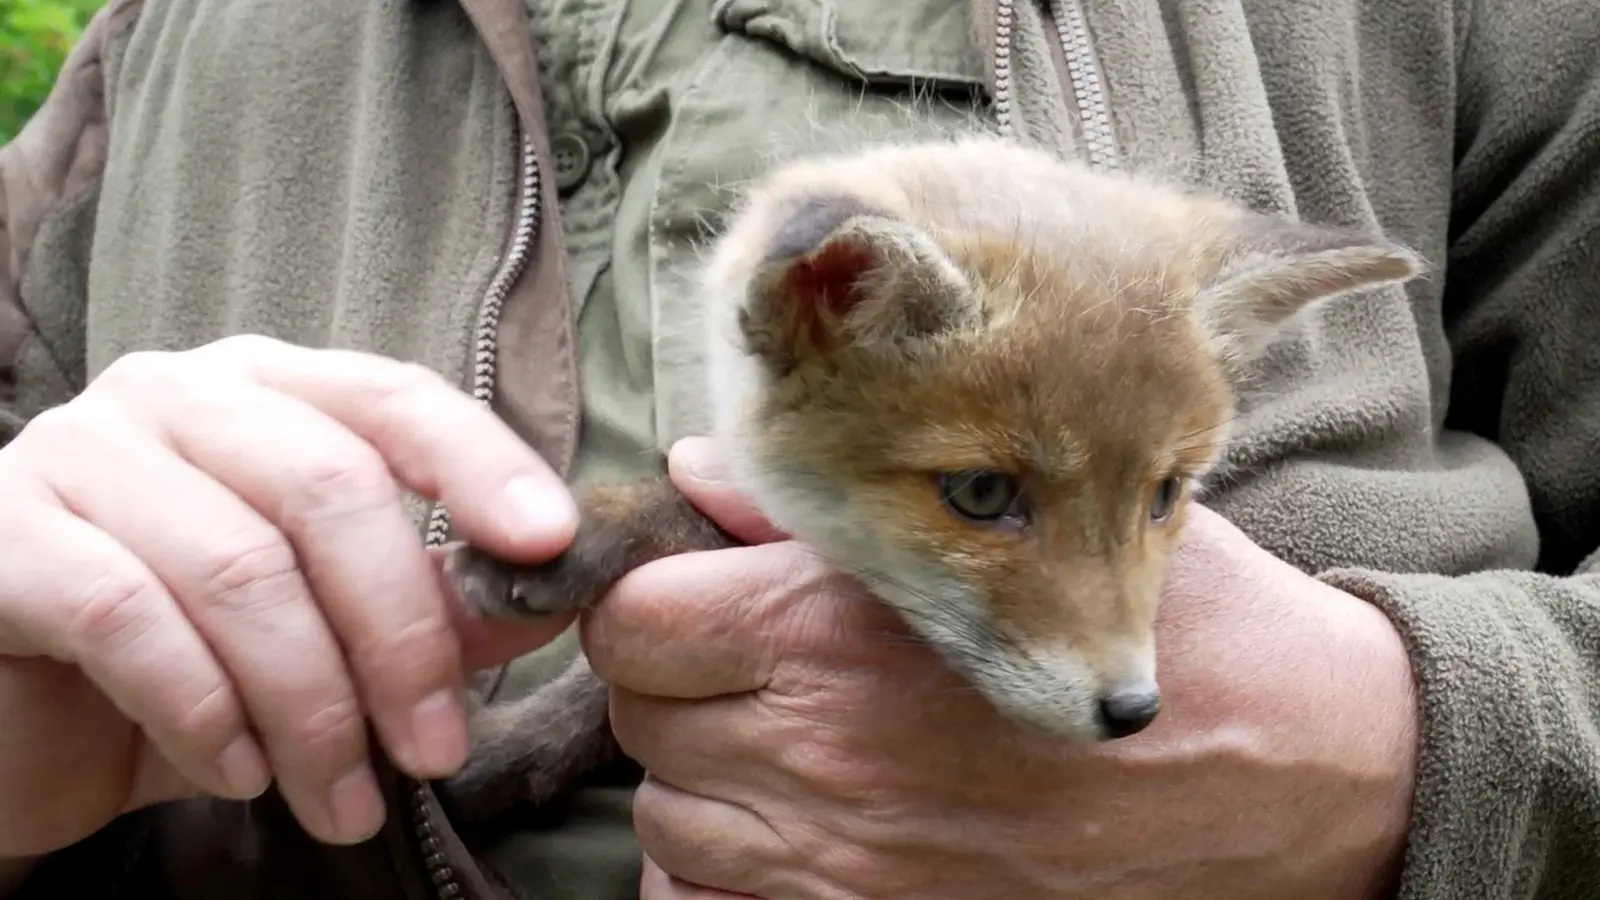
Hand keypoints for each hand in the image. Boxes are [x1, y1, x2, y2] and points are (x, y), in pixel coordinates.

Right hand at [0, 336, 577, 856]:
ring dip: (312, 705)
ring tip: (343, 800)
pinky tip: (240, 774)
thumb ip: (432, 603)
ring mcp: (78, 455)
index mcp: (270, 390)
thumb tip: (548, 599)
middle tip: (436, 748)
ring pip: (240, 567)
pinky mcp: (2, 541)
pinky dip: (205, 710)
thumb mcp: (329, 632)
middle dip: (401, 634)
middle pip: (329, 485)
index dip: (480, 463)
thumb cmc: (193, 660)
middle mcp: (175, 396)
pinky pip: (128, 618)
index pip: (395, 397)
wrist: (23, 727)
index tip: (550, 544)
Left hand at [583, 437, 1419, 898]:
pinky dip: (724, 875)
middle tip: (733, 655)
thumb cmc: (1156, 620)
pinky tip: (783, 829)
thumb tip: (698, 472)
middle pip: (639, 713)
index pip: (633, 617)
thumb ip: (831, 501)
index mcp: (837, 626)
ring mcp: (848, 856)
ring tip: (770, 738)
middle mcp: (823, 747)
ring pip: (667, 819)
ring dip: (698, 775)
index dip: (644, 597)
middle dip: (669, 677)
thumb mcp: (1017, 517)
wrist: (1293, 764)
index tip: (686, 590)